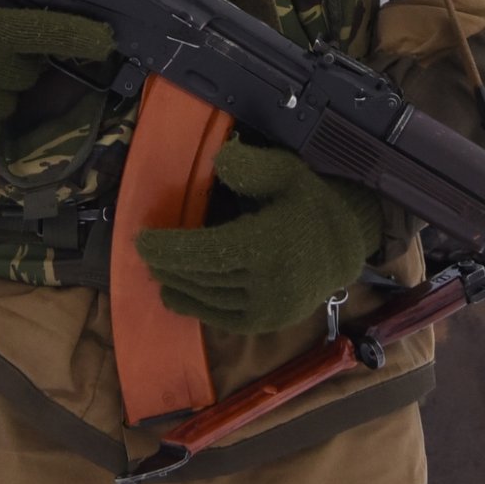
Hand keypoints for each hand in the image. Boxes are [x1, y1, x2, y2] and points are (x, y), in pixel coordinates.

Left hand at [135, 140, 385, 334]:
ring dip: (177, 284)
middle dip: (167, 264)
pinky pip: (221, 317)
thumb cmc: (309, 205)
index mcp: (270, 243)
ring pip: (209, 297)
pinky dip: (194, 306)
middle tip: (143, 252)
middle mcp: (268, 281)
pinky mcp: (266, 322)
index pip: (207, 251)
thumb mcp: (286, 173)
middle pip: (203, 275)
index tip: (141, 240)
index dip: (169, 247)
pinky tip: (175, 295)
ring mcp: (267, 308)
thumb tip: (218, 161)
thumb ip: (251, 166)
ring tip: (155, 270)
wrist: (343, 249)